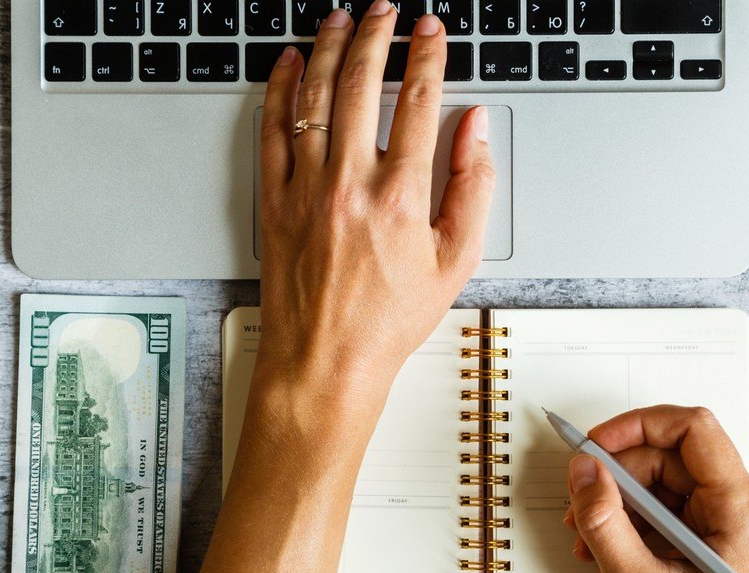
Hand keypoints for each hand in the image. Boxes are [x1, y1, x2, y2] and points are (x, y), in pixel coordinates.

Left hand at [254, 1, 494, 425]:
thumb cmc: (388, 320)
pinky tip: (288, 65)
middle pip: (363, 85)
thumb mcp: (456, 262)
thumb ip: (473, 188)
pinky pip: (272, 132)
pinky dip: (279, 92)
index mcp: (401, 197)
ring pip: (314, 98)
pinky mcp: (275, 202)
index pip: (421, 103)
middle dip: (376, 36)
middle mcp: (350, 184)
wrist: (326, 362)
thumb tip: (476, 131)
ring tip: (339, 20)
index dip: (428, 56)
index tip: (431, 31)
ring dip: (328, 49)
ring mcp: (306, 189)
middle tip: (384, 11)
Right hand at [563, 405, 748, 572]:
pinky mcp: (730, 536)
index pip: (692, 429)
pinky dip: (641, 523)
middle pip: (672, 459)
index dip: (636, 427)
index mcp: (747, 511)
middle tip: (581, 503)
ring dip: (623, 505)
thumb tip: (583, 472)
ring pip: (669, 484)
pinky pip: (677, 509)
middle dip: (618, 479)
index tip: (595, 445)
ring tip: (592, 538)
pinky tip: (615, 547)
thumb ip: (604, 523)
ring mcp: (744, 522)